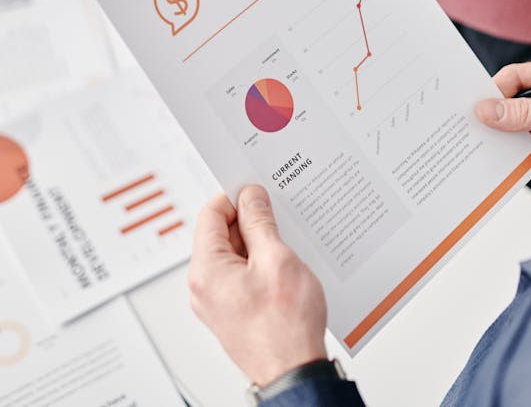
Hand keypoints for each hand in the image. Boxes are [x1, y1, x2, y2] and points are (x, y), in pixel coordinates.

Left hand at [189, 187, 327, 385]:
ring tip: (285, 240)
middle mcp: (204, 287)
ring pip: (234, 254)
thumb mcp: (276, 259)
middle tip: (277, 212)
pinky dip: (260, 262)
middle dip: (249, 219)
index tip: (257, 189)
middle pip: (220, 234)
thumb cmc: (285, 327)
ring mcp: (217, 301)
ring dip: (258, 241)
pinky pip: (241, 273)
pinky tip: (284, 262)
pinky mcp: (233, 311)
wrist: (294, 373)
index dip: (234, 197)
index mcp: (206, 271)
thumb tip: (251, 196)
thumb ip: (260, 222)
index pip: (210, 215)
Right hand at [476, 58, 530, 198]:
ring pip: (516, 133)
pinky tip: (497, 165)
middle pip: (513, 105)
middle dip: (494, 115)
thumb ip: (527, 111)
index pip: (518, 78)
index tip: (477, 104)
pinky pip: (525, 158)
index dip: (496, 89)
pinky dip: (512, 162)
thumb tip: (488, 110)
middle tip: (470, 125)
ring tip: (477, 146)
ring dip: (501, 140)